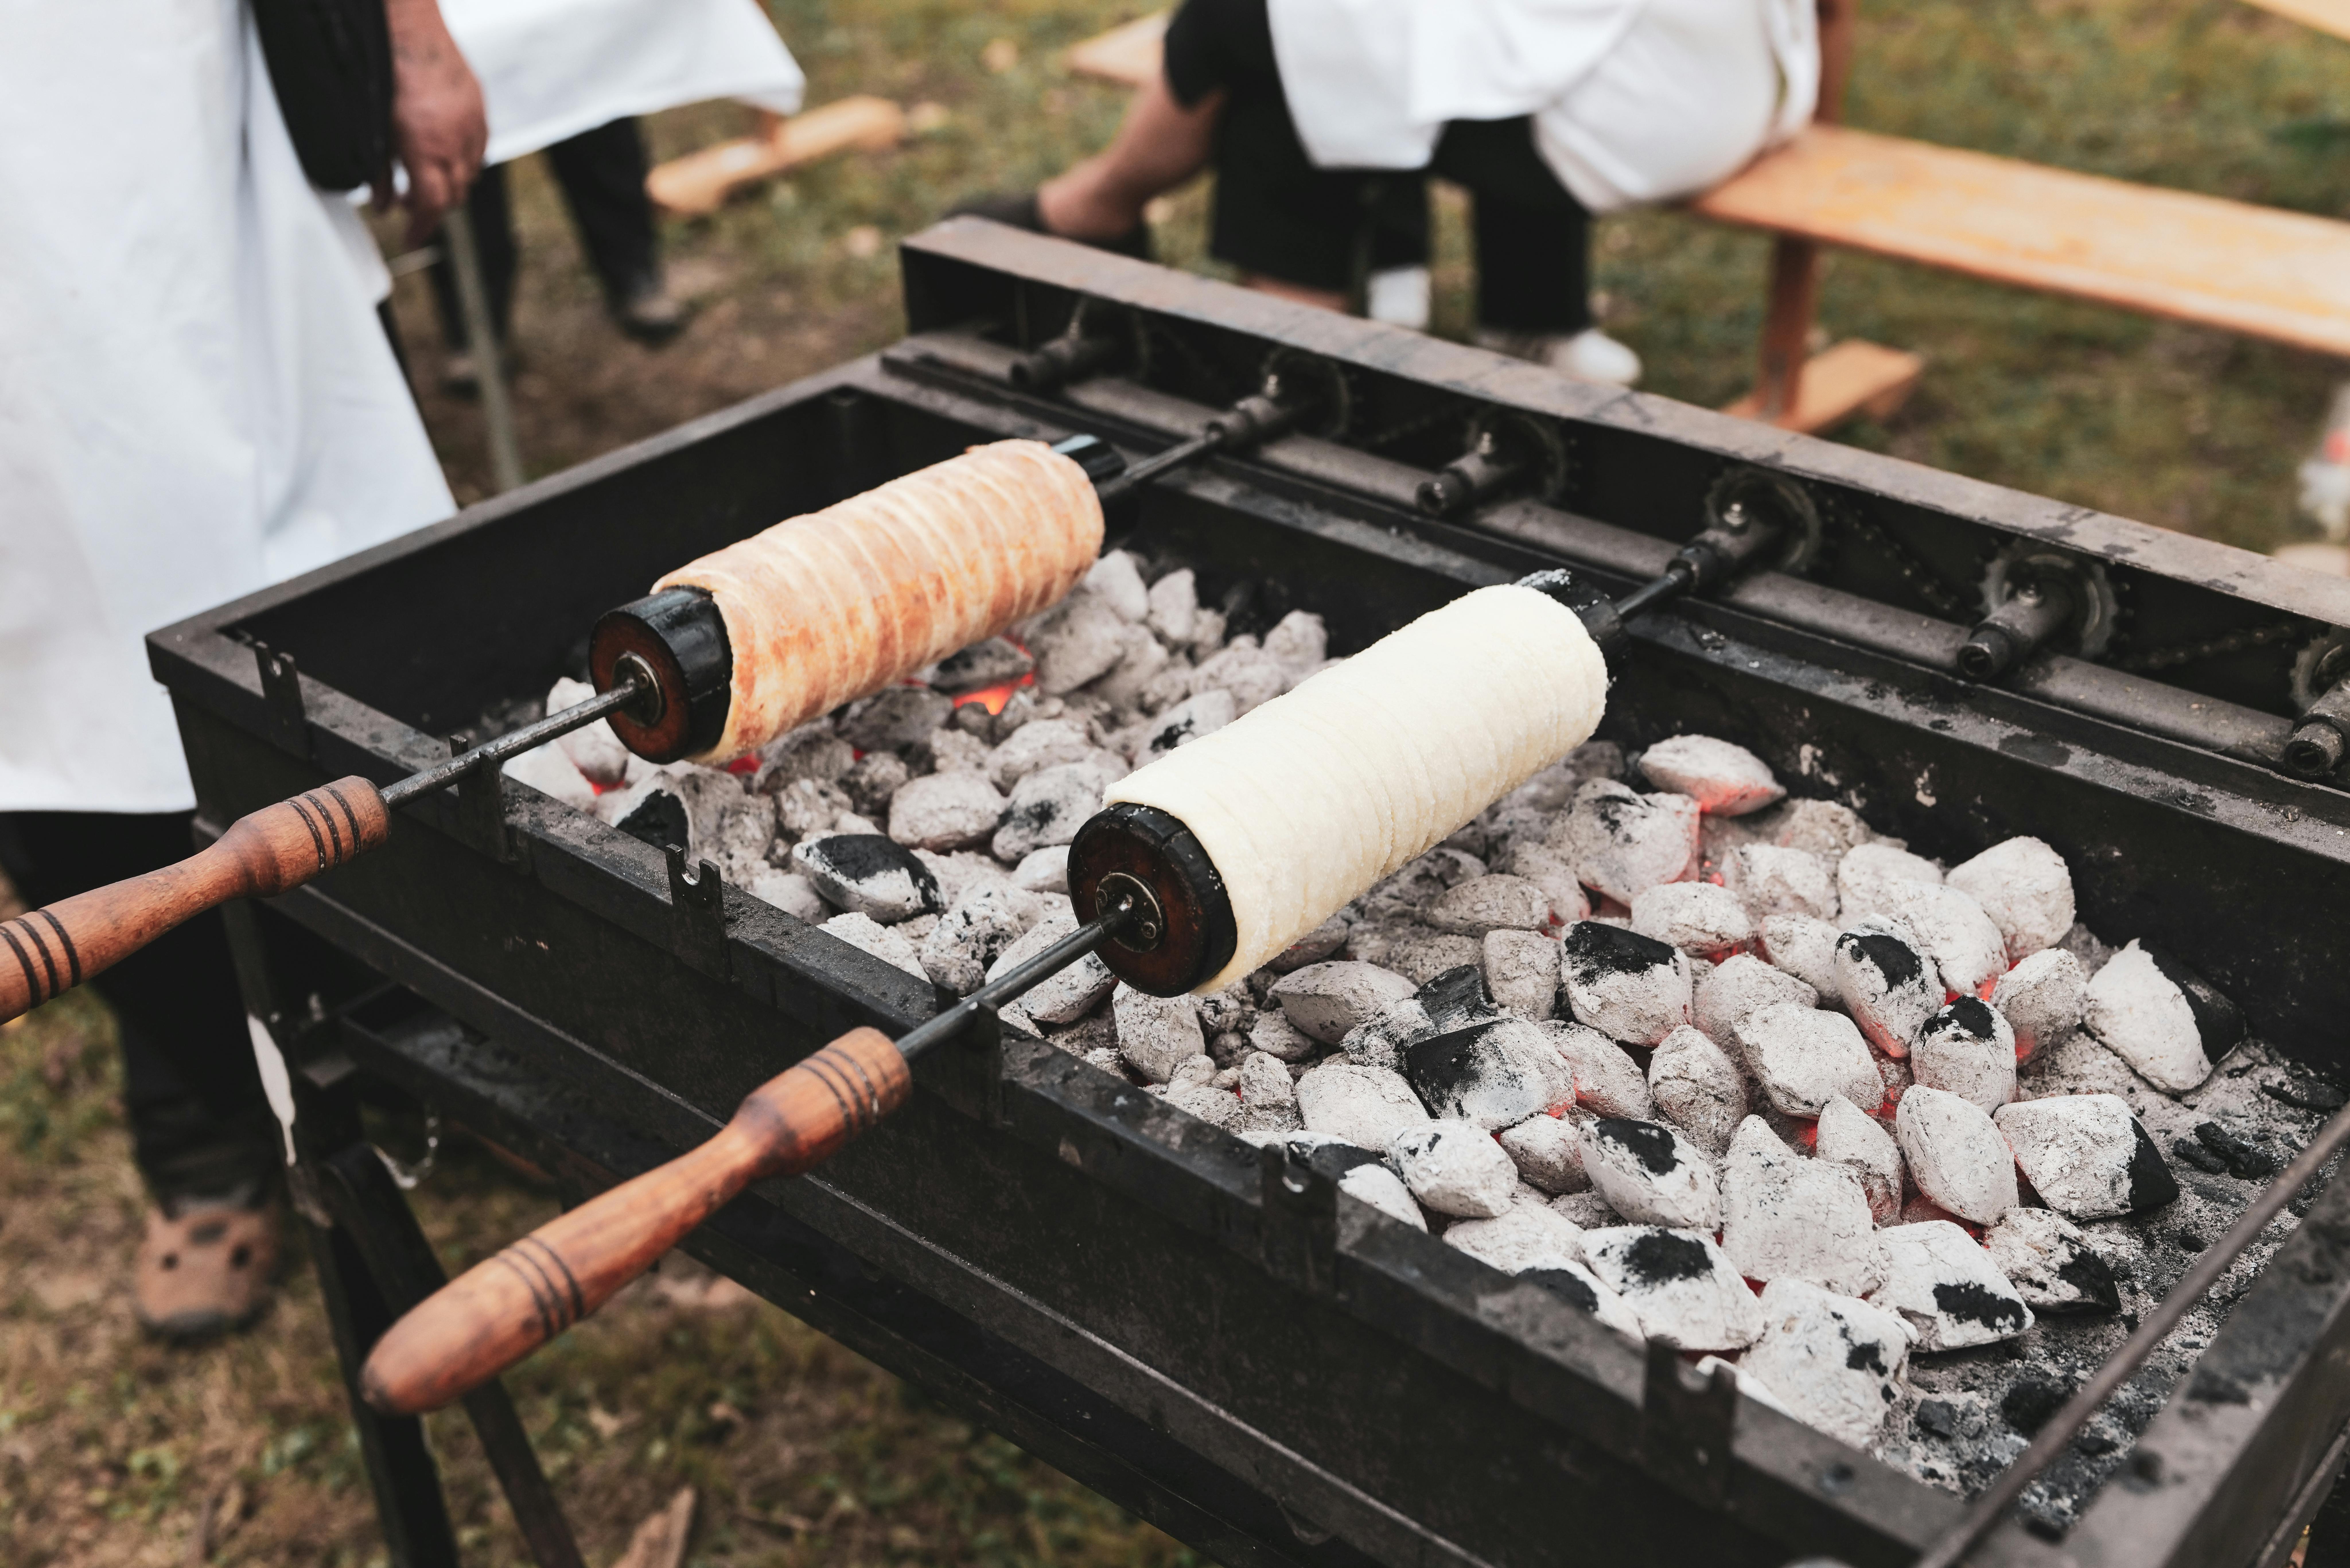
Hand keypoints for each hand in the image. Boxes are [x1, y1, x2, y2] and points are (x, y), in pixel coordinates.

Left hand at [375, 0, 486, 246]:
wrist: (407, 23)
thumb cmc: (384, 70)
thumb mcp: (373, 127)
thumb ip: (378, 170)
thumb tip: (381, 204)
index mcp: (427, 148)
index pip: (433, 205)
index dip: (421, 227)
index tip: (411, 238)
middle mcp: (456, 141)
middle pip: (454, 194)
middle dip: (433, 207)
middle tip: (409, 204)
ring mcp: (472, 124)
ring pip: (470, 173)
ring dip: (450, 183)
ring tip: (426, 176)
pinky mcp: (479, 107)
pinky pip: (479, 148)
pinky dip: (463, 159)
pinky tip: (444, 150)